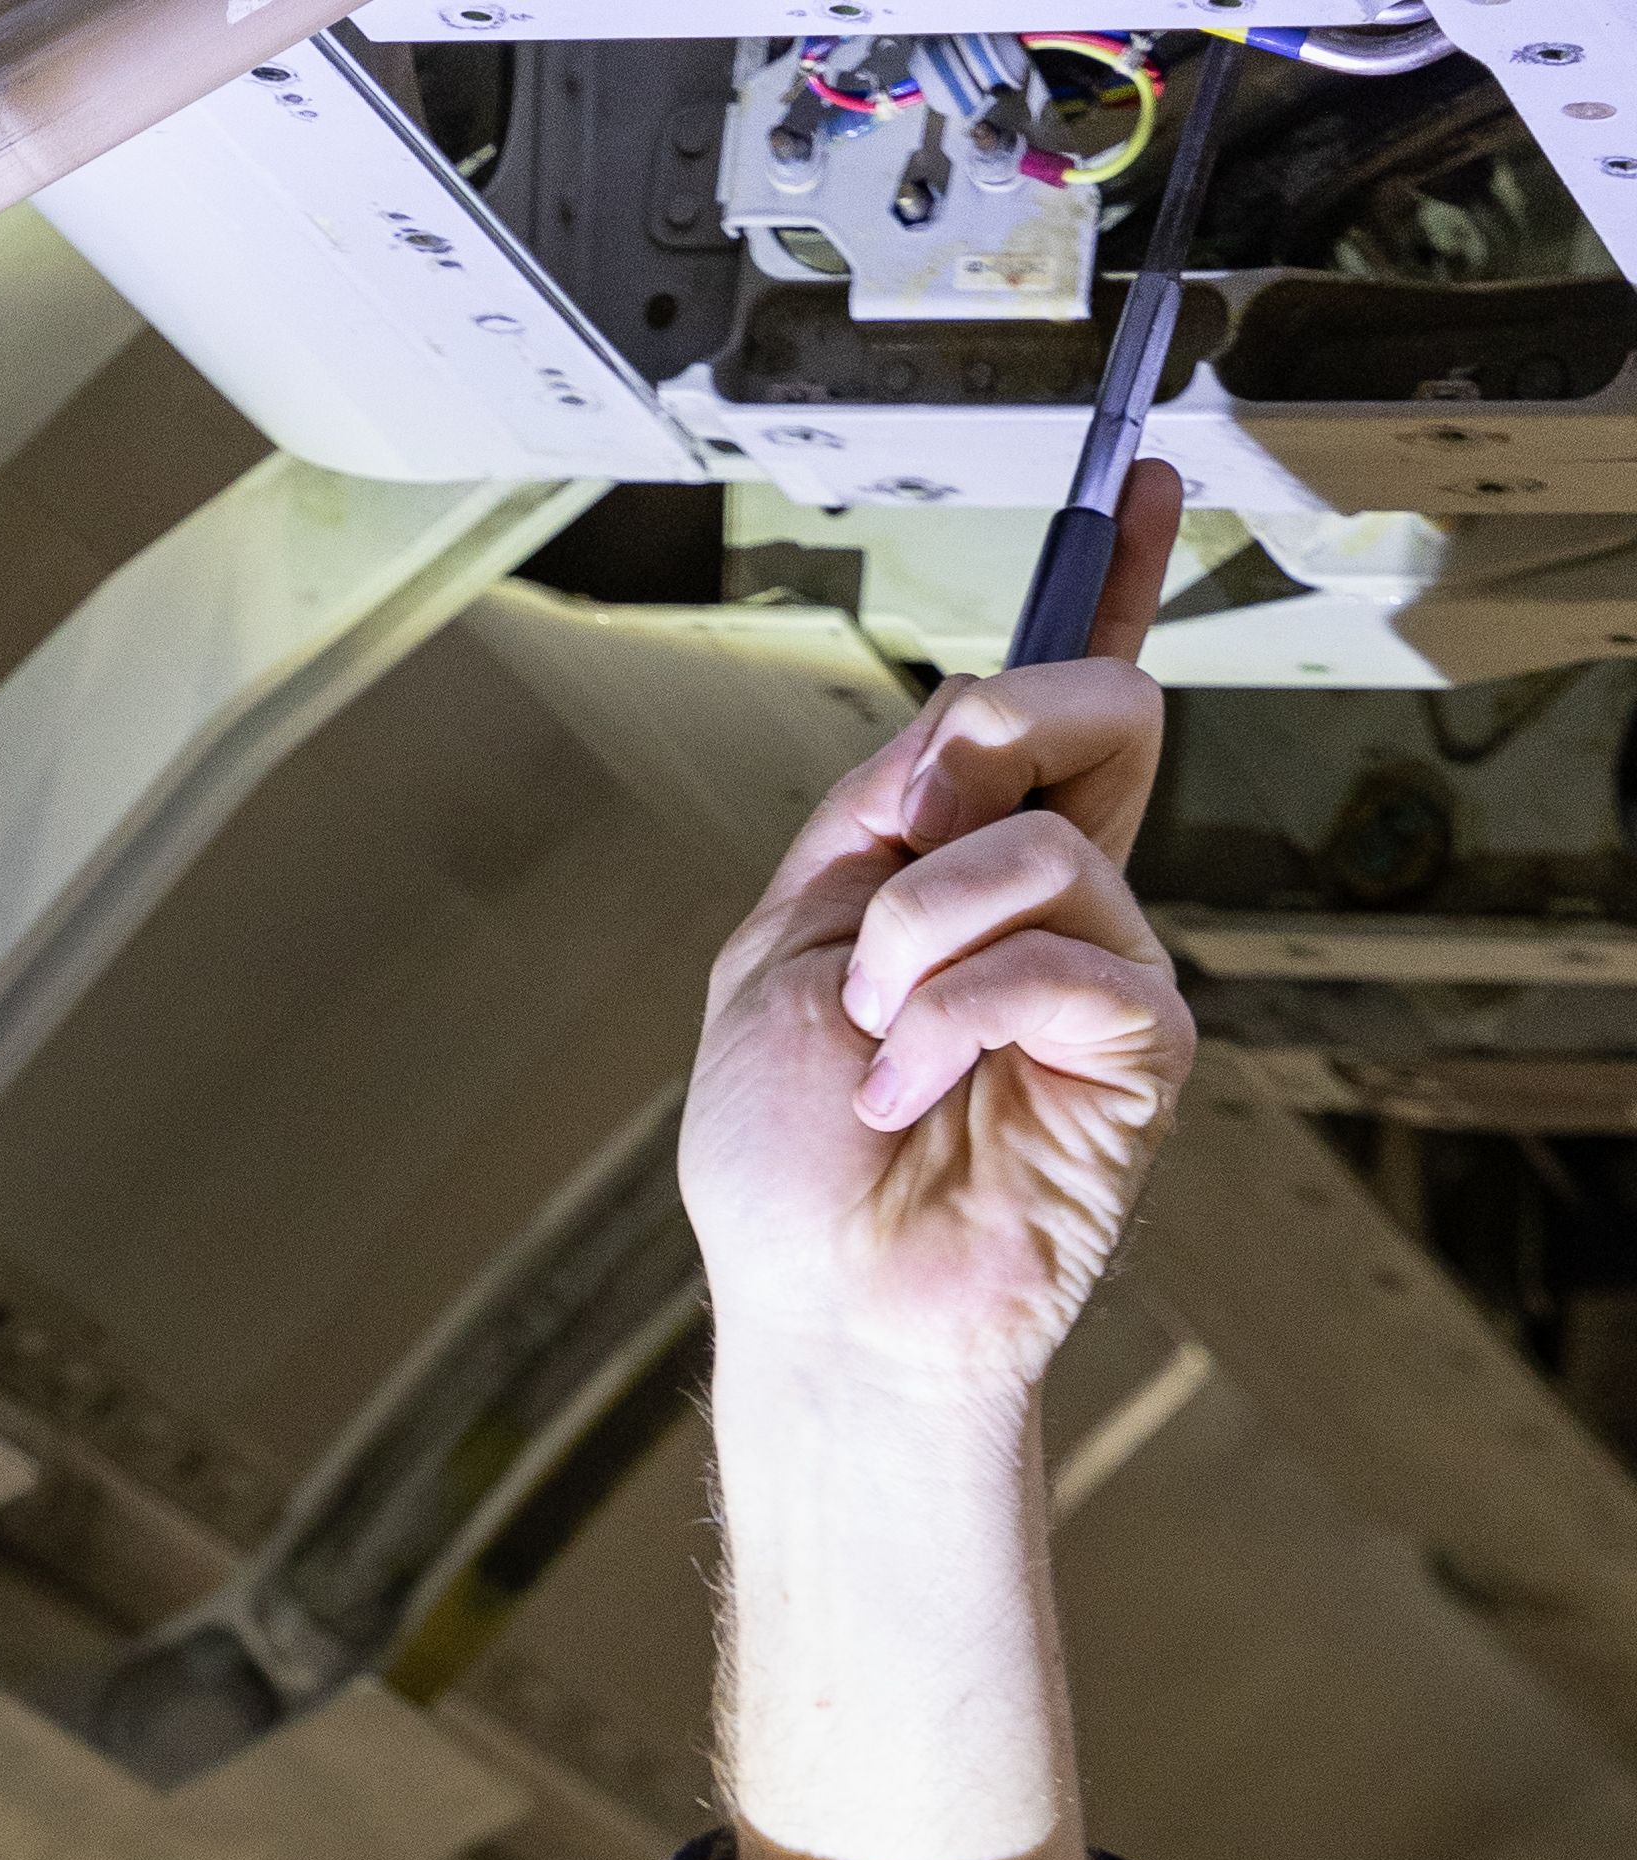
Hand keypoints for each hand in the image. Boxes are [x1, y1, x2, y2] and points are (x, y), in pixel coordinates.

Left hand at [680, 466, 1193, 1420]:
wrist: (823, 1316)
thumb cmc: (787, 1172)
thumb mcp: (778, 950)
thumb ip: (872, 822)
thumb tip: (967, 721)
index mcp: (960, 872)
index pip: (1059, 711)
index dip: (1105, 594)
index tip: (1139, 484)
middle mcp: (1052, 907)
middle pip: (1090, 713)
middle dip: (981, 752)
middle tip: (898, 855)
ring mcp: (1105, 973)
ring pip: (1045, 840)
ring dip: (918, 938)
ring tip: (874, 1047)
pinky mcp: (1139, 1051)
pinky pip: (1062, 953)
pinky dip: (951, 1017)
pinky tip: (909, 1094)